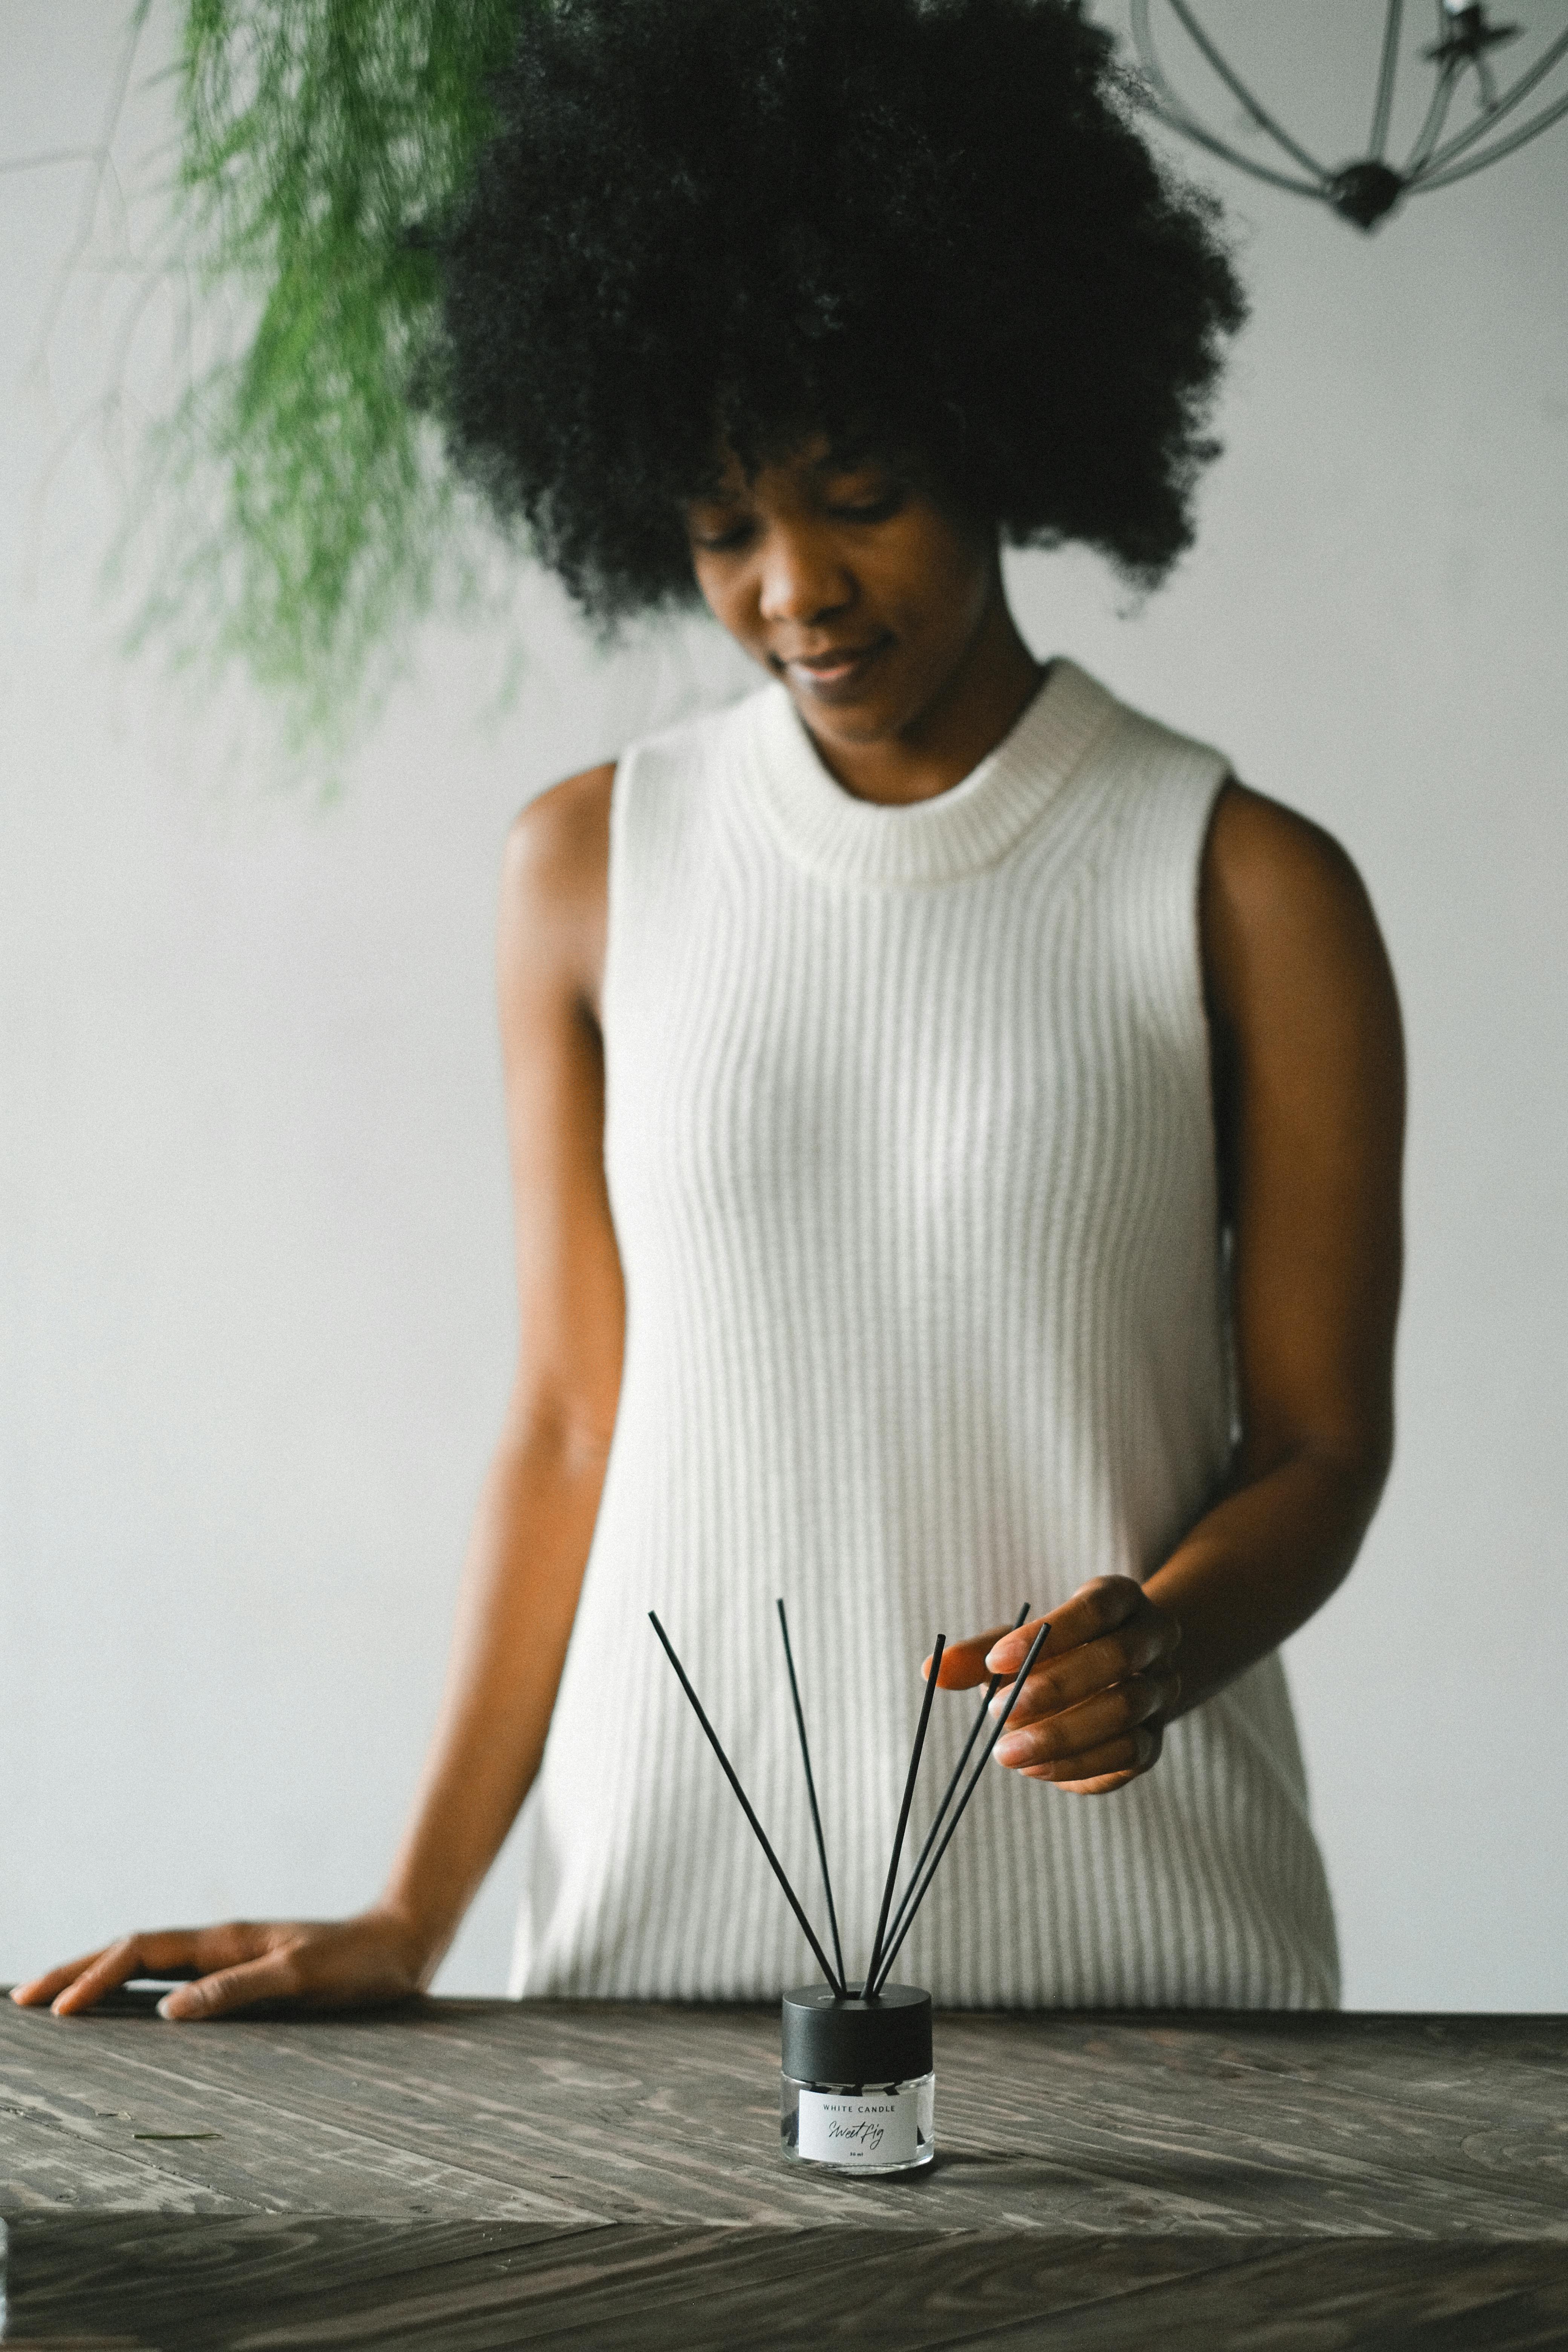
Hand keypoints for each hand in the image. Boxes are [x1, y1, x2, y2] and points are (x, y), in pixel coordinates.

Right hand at [9, 1906, 434, 2021]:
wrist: (400, 1945)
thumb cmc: (358, 1962)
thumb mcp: (302, 1977)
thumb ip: (239, 1990)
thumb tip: (168, 2012)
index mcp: (224, 1941)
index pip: (140, 1951)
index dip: (95, 1977)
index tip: (58, 2009)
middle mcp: (218, 1945)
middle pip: (129, 1951)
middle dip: (76, 1971)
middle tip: (23, 1999)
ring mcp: (227, 1958)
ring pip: (146, 1964)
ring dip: (99, 1978)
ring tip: (54, 2002)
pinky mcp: (242, 1976)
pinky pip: (172, 1981)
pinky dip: (135, 1991)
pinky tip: (123, 2013)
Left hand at [932, 1576, 1181, 1794]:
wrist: (1123, 1678)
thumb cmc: (1058, 1653)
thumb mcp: (1019, 1643)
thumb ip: (979, 1656)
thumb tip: (933, 1671)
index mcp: (1121, 1600)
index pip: (1095, 1607)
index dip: (1048, 1633)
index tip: (996, 1659)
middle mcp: (1153, 1640)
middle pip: (1117, 1659)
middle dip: (1054, 1689)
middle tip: (995, 1714)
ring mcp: (1161, 1690)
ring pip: (1126, 1710)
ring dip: (1062, 1735)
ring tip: (1007, 1753)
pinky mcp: (1156, 1738)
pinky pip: (1129, 1754)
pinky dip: (1080, 1765)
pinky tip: (1036, 1770)